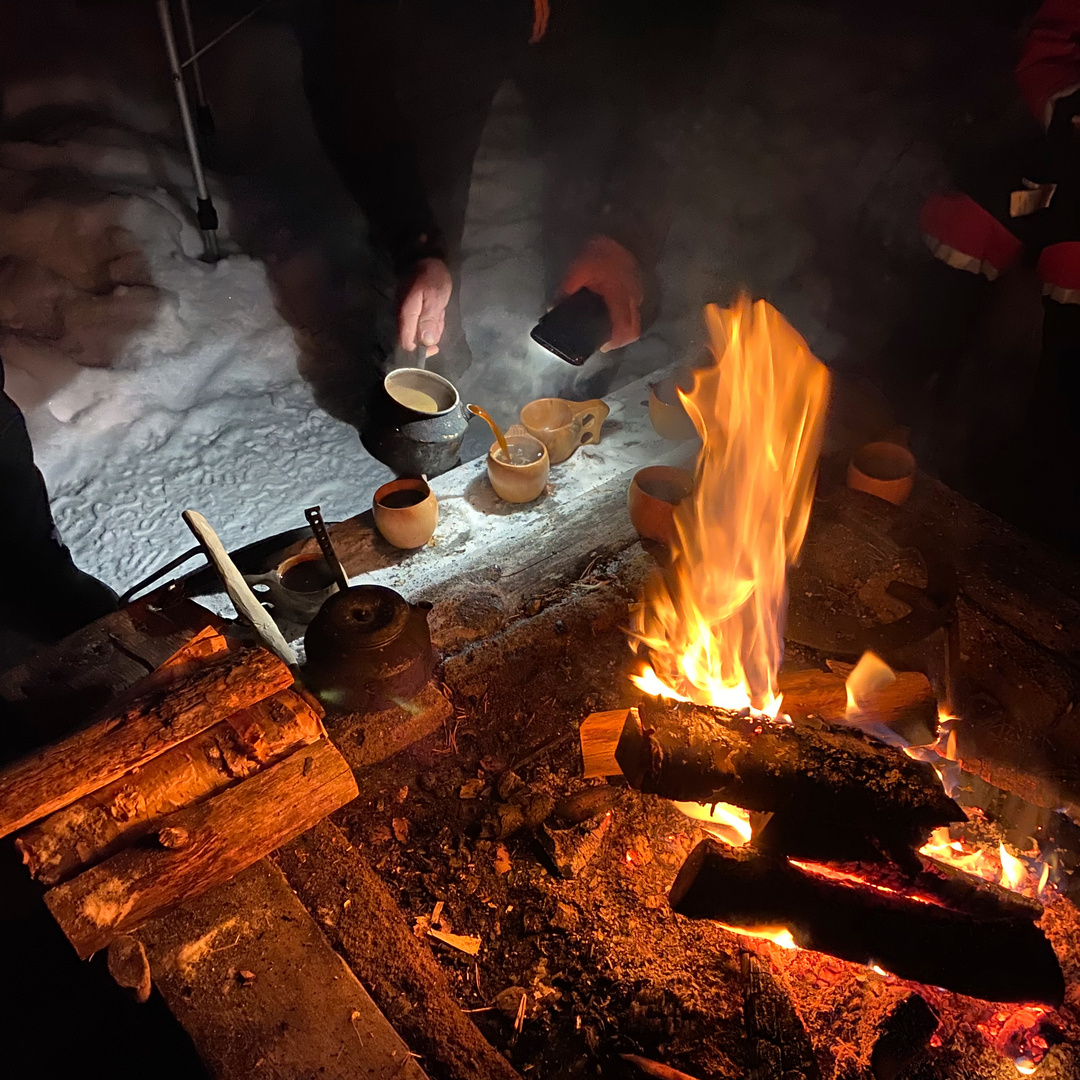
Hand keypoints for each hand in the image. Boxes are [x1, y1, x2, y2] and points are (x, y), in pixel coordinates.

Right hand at [398, 258, 452, 353]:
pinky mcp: (411, 310)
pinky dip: (432, 318)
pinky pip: (422, 322)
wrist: (424, 256)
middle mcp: (402, 317)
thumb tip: (426, 342)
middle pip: (414, 340)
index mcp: (406, 315)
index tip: (435, 347)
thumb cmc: (432, 276)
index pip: (407, 344)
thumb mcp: (435, 297)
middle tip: (440, 316)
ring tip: (439, 309)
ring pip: (420, 331)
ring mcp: (405, 313)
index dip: (421, 351)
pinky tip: (438, 308)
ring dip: (433, 325)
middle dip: (430, 334)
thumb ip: (430, 320)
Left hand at [558, 235, 643, 351]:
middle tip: (604, 341)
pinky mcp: (636, 287)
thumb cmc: (601, 251)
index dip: (615, 342)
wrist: (622, 231)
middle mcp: (632, 299)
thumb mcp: (578, 269)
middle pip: (633, 330)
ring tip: (605, 327)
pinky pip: (632, 308)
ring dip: (621, 328)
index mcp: (619, 297)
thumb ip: (566, 290)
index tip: (602, 346)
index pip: (624, 329)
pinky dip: (622, 315)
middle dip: (619, 340)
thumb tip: (551, 309)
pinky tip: (610, 310)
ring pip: (634, 320)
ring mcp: (637, 293)